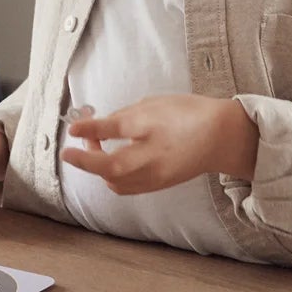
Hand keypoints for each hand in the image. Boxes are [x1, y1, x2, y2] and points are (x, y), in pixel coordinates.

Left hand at [60, 95, 258, 194]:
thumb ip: (124, 117)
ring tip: (94, 149)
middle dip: (85, 160)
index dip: (90, 128)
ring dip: (98, 169)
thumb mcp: (152, 104)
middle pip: (110, 167)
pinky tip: (110, 163)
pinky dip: (111, 178)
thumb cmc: (187, 113)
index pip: (114, 129)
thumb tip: (99, 127)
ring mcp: (156, 176)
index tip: (72, 128)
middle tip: (71, 150)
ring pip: (116, 182)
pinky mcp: (158, 185)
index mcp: (153, 129)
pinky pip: (126, 187)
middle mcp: (153, 157)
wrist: (220, 137)